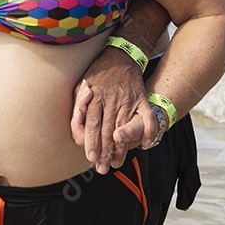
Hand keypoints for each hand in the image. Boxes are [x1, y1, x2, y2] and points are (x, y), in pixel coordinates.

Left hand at [71, 48, 158, 173]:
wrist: (121, 56)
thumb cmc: (98, 73)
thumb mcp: (82, 83)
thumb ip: (79, 104)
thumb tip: (77, 124)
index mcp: (95, 95)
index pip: (93, 123)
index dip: (92, 141)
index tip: (91, 157)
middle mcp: (112, 98)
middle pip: (108, 130)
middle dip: (105, 151)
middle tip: (102, 168)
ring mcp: (128, 99)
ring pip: (124, 128)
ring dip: (121, 148)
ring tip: (116, 163)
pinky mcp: (141, 99)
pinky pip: (147, 117)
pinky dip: (148, 131)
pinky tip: (145, 144)